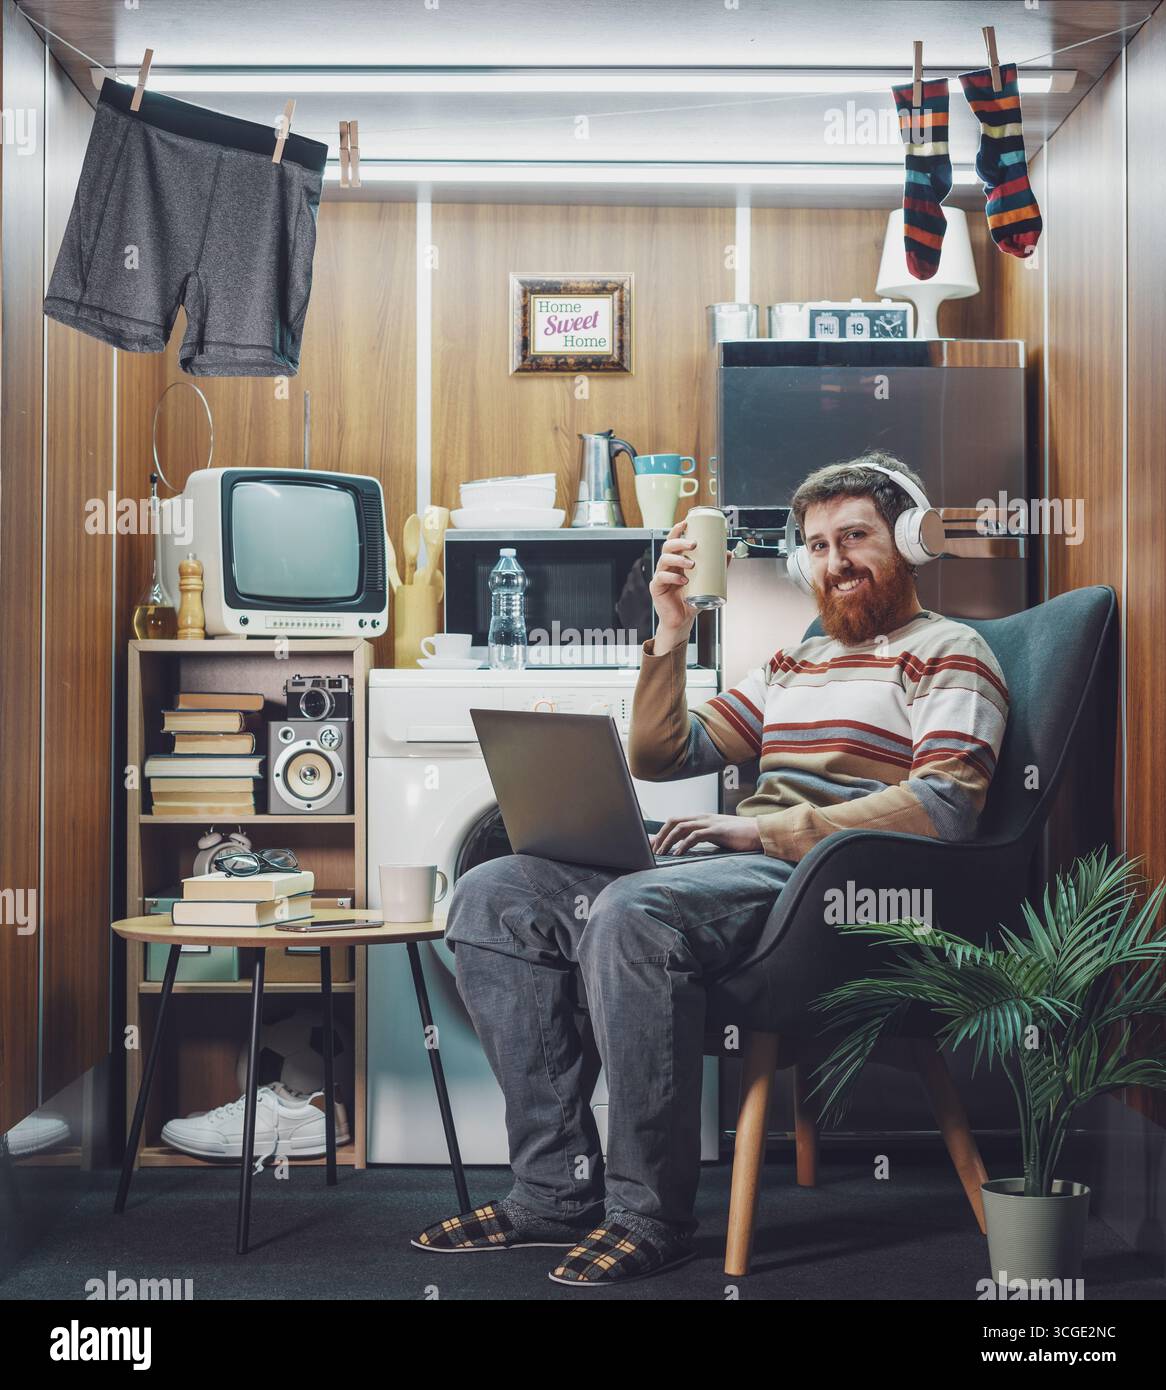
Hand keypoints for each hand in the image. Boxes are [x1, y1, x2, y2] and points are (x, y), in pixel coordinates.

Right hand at [648, 519, 735, 641]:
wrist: (682, 620)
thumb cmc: (692, 600)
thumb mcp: (707, 582)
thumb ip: (717, 568)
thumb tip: (728, 553)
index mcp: (676, 561)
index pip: (673, 541)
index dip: (677, 530)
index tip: (686, 523)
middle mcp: (666, 566)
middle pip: (667, 547)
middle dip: (680, 542)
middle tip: (694, 544)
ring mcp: (660, 576)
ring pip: (664, 560)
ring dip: (678, 559)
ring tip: (692, 564)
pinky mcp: (657, 587)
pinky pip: (661, 577)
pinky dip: (672, 577)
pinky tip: (683, 580)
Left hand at [650, 813, 761, 855]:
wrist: (760, 832)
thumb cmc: (739, 836)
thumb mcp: (716, 835)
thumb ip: (702, 837)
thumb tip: (687, 847)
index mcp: (702, 818)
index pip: (675, 820)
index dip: (662, 831)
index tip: (653, 844)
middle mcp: (703, 817)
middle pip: (673, 821)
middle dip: (660, 835)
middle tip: (653, 850)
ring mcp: (709, 823)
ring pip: (681, 827)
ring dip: (668, 840)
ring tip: (661, 853)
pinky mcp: (717, 830)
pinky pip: (695, 836)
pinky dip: (683, 845)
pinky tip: (678, 854)